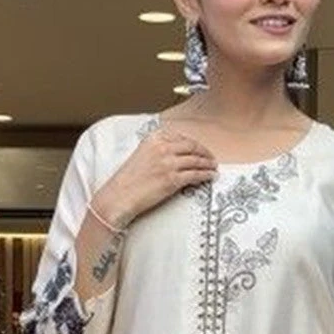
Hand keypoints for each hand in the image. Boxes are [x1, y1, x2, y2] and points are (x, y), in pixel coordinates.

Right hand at [93, 126, 217, 227]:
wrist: (120, 196)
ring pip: (196, 160)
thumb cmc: (128, 180)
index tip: (199, 148)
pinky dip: (206, 175)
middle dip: (204, 152)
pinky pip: (195, 175)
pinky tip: (210, 176)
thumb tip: (174, 153)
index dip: (193, 143)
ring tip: (213, 167)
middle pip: (191, 146)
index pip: (180, 137)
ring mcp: (168, 163)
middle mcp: (162, 148)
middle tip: (211, 157)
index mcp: (153, 139)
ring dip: (208, 164)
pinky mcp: (172, 180)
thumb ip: (157, 150)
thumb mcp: (141, 155)